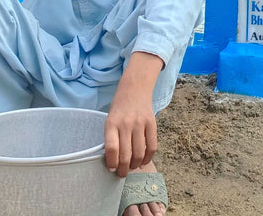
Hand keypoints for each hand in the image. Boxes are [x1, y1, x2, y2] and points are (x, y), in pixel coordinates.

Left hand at [104, 52, 162, 177]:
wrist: (135, 88)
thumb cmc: (119, 108)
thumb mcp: (110, 119)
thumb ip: (112, 137)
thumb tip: (115, 161)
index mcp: (111, 123)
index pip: (111, 148)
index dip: (112, 162)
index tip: (112, 169)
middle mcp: (126, 124)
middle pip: (126, 154)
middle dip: (124, 169)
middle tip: (122, 174)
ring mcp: (140, 123)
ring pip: (139, 152)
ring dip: (136, 164)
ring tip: (132, 167)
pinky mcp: (152, 123)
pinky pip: (152, 146)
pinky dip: (148, 157)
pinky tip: (143, 161)